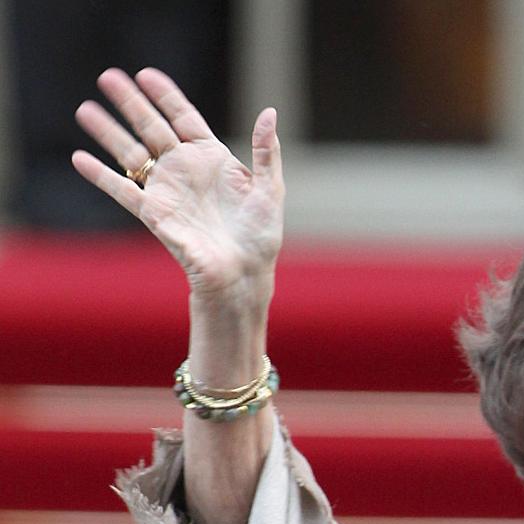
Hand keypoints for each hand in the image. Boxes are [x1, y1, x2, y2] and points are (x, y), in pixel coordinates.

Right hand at [71, 67, 283, 300]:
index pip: (184, 119)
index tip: (146, 75)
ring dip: (108, 132)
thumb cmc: (260, 237)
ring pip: (132, 153)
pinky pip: (123, 191)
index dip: (166, 97)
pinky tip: (80, 159)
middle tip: (108, 77)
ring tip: (85, 109)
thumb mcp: (269, 190)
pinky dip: (101, 176)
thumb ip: (266, 151)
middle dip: (131, 103)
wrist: (244, 275)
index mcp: (212, 160)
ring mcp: (168, 191)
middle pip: (152, 128)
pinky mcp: (155, 214)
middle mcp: (186, 170)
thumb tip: (269, 112)